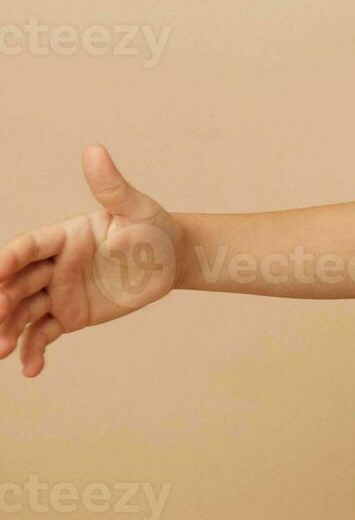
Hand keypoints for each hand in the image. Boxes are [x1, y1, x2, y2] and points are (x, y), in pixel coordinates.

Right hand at [0, 144, 184, 376]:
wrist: (173, 260)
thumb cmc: (154, 226)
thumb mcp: (136, 207)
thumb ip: (111, 186)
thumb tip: (94, 150)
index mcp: (63, 236)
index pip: (27, 247)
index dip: (9, 260)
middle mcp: (53, 264)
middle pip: (17, 283)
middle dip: (2, 300)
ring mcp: (58, 291)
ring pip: (23, 312)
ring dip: (9, 330)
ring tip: (2, 350)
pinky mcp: (69, 315)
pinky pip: (45, 334)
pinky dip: (35, 351)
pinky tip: (31, 370)